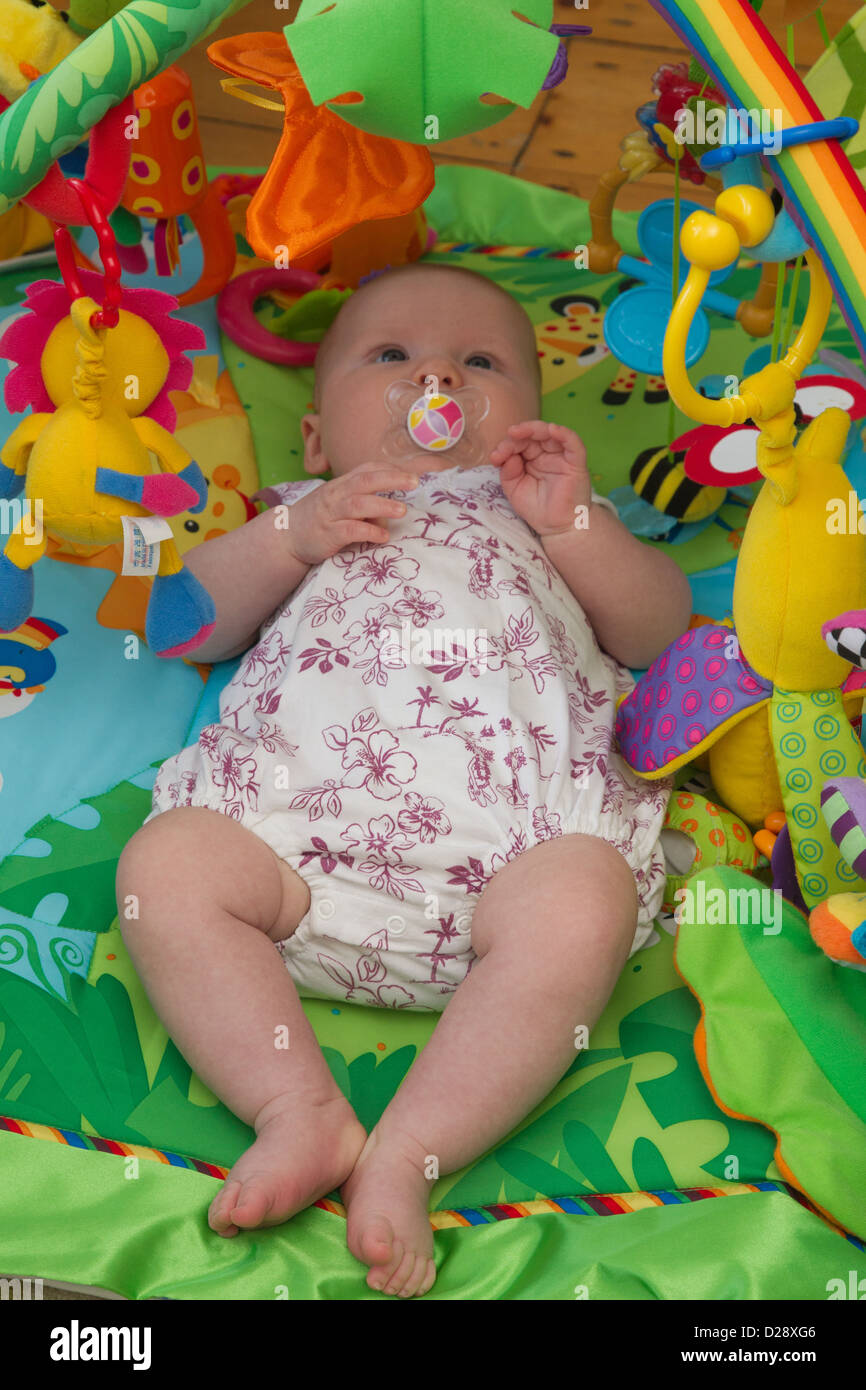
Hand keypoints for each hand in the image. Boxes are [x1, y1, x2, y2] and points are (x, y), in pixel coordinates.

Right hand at [286, 464, 418, 565]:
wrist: (287, 536)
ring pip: (358, 504)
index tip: (410, 473)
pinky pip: (350, 530)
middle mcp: (336, 495)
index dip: (389, 469)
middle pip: (365, 481)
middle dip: (391, 479)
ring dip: (382, 506)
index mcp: (340, 485)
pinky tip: (382, 536)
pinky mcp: (328, 534)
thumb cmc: (319, 519)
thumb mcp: (338, 504)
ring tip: (402, 511)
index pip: (366, 470)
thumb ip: (364, 504)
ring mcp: (331, 514)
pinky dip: (368, 532)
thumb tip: (388, 512)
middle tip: (413, 482)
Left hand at [489, 421, 591, 536]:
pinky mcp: (576, 462)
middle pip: (533, 435)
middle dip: (517, 436)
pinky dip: (564, 433)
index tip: (495, 457)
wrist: (557, 528)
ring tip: (518, 432)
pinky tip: (552, 430)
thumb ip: (508, 472)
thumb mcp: (514, 489)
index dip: (506, 445)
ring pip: (551, 433)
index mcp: (532, 458)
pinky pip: (573, 442)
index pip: (519, 443)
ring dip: (534, 429)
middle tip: (506, 442)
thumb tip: (508, 456)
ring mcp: (562, 457)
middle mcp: (547, 454)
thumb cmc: (537, 509)